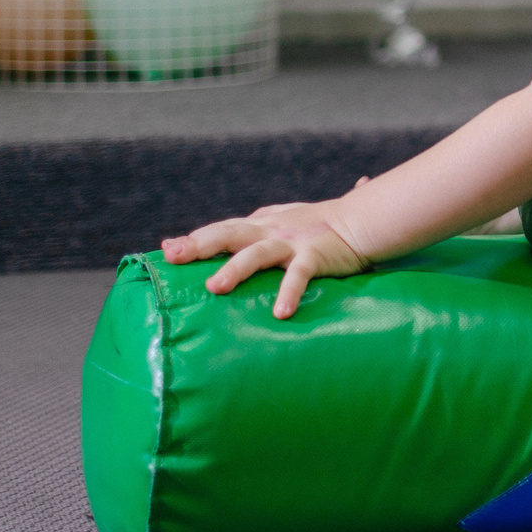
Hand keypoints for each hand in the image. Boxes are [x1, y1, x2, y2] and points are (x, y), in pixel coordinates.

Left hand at [161, 200, 370, 319]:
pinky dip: (289, 292)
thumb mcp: (289, 218)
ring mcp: (292, 243)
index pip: (222, 228)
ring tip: (215, 287)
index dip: (196, 238)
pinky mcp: (315, 256)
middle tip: (174, 255)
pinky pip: (299, 275)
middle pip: (229, 233)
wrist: (363, 219)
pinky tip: (280, 313)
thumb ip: (266, 221)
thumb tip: (247, 224)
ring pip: (257, 253)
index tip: (168, 249)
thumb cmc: (326, 222)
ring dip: (235, 268)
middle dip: (200, 244)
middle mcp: (272, 230)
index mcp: (262, 223)